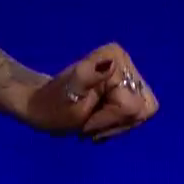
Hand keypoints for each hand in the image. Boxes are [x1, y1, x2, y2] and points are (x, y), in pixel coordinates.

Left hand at [22, 42, 158, 143]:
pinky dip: (115, 123)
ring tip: (90, 125)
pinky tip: (95, 123)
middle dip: (115, 124)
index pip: (133, 107)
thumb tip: (110, 62)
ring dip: (115, 126)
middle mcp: (124, 60)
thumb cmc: (52, 104)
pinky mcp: (126, 84)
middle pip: (143, 109)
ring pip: (140, 113)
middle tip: (88, 126)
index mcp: (114, 57)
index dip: (111, 121)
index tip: (86, 122)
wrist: (40, 105)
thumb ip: (91, 77)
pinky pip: (135, 114)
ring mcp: (127, 72)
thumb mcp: (70, 94)